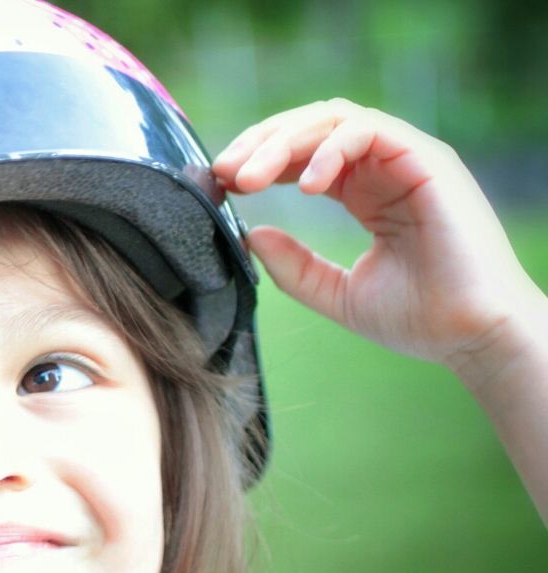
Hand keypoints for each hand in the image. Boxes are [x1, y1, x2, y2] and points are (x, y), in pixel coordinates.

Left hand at [212, 98, 538, 372]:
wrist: (471, 335)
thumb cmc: (416, 318)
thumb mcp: (335, 293)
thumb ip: (294, 266)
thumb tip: (249, 232)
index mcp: (362, 191)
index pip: (300, 154)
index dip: (257, 162)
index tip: (220, 184)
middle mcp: (382, 167)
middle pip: (310, 127)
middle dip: (259, 144)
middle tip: (223, 173)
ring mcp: (406, 159)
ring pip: (333, 119)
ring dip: (284, 142)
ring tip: (250, 178)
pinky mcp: (427, 160)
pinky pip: (371, 130)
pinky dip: (330, 149)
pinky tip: (305, 185)